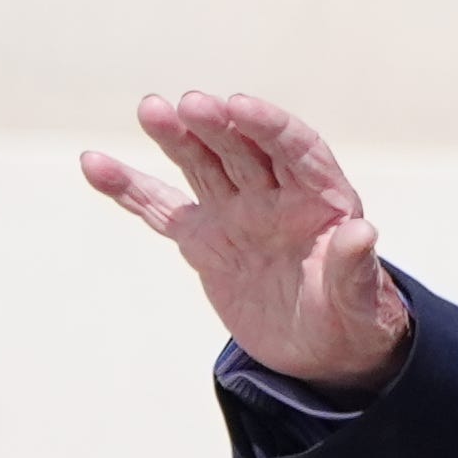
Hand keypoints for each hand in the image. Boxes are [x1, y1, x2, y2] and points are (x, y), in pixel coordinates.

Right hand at [83, 90, 413, 391]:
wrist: (322, 352)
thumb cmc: (353, 320)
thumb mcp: (361, 303)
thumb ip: (354, 268)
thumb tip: (363, 231)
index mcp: (322, 199)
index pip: (295, 149)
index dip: (268, 126)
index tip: (239, 106)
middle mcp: (276, 196)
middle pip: (242, 149)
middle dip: (217, 126)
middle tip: (190, 105)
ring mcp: (235, 213)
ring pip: (201, 165)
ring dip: (176, 137)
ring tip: (152, 109)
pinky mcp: (203, 239)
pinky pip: (160, 209)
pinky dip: (129, 188)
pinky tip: (94, 164)